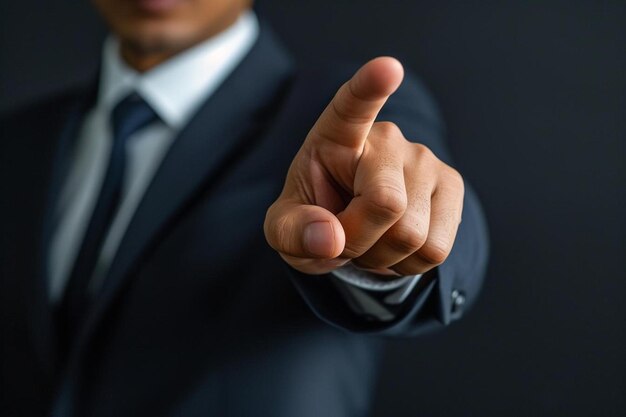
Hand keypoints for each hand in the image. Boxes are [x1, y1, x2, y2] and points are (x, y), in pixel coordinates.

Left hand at [264, 57, 463, 276]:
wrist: (353, 228)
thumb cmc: (316, 217)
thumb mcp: (285, 229)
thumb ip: (294, 232)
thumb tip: (331, 239)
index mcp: (337, 134)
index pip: (353, 106)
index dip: (371, 88)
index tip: (388, 69)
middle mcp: (387, 139)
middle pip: (385, 204)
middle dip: (360, 242)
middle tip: (345, 237)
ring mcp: (426, 159)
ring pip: (412, 235)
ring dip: (383, 257)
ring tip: (371, 237)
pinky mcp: (452, 186)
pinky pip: (435, 249)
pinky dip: (408, 265)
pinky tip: (395, 245)